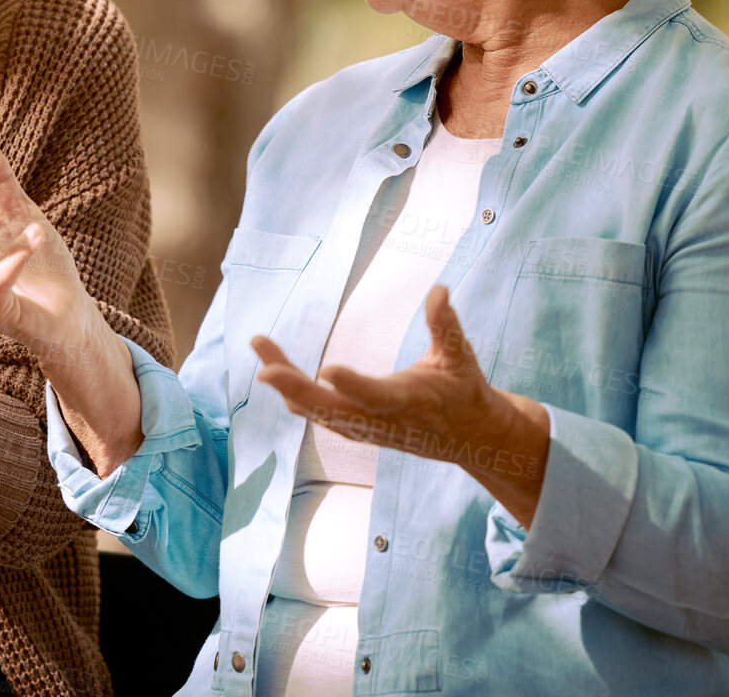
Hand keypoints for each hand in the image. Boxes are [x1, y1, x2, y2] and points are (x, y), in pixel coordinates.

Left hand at [253, 285, 549, 521]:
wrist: (468, 437)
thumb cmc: (463, 390)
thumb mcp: (461, 358)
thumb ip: (446, 327)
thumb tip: (439, 290)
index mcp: (410, 401)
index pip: (377, 396)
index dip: (353, 386)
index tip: (326, 369)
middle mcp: (382, 420)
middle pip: (333, 410)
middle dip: (297, 389)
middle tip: (265, 370)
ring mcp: (364, 429)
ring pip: (317, 411)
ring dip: (286, 382)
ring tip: (260, 344)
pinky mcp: (354, 428)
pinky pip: (317, 412)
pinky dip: (293, 391)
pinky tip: (272, 365)